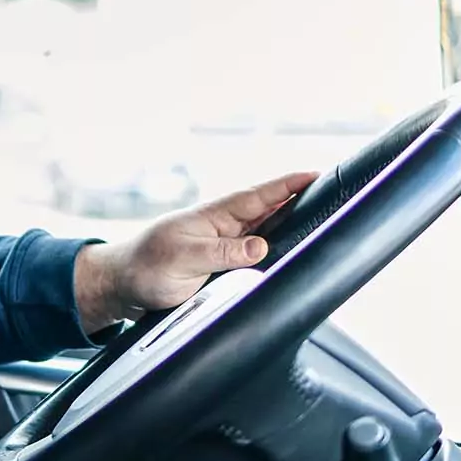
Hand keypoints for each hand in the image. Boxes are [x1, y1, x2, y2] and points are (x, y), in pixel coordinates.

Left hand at [71, 170, 317, 333]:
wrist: (124, 286)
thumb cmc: (147, 267)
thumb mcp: (183, 260)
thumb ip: (221, 253)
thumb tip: (260, 248)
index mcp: (214, 216)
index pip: (258, 196)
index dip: (287, 185)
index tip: (316, 174)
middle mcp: (225, 227)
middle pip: (271, 210)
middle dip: (301, 199)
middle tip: (336, 192)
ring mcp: (226, 246)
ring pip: (268, 232)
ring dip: (294, 225)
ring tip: (327, 218)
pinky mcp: (225, 267)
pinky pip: (258, 256)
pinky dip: (278, 251)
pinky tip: (296, 254)